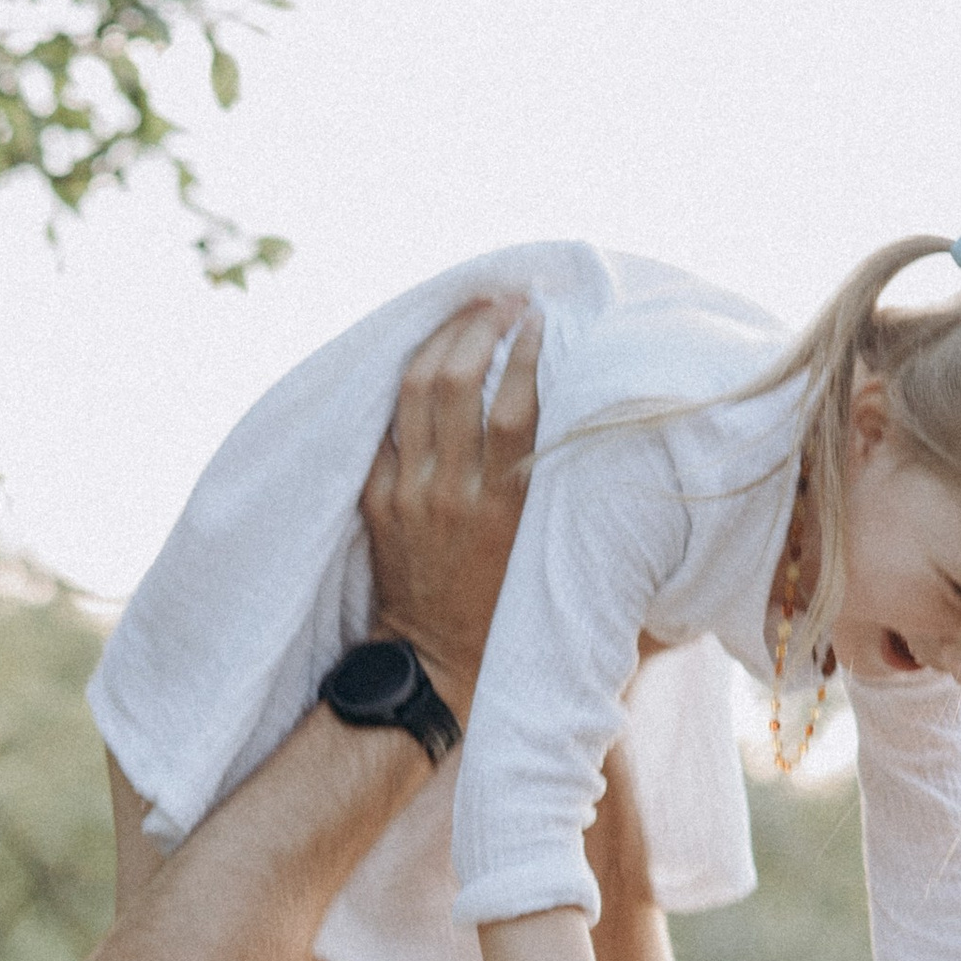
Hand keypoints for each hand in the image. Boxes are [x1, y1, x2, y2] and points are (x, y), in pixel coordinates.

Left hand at [361, 297, 541, 724]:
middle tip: (503, 300)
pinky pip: (385, 423)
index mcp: (505, 506)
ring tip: (467, 312)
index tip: (540, 315)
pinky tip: (430, 354)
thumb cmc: (508, 604)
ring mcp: (407, 493)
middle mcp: (452, 492)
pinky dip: (407, 381)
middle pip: (456, 380)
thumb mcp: (546, 546)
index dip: (526, 350)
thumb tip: (583, 411)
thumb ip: (551, 482)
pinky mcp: (377, 499)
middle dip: (479, 325)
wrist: (436, 660)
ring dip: (441, 338)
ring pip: (413, 390)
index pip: (513, 406)